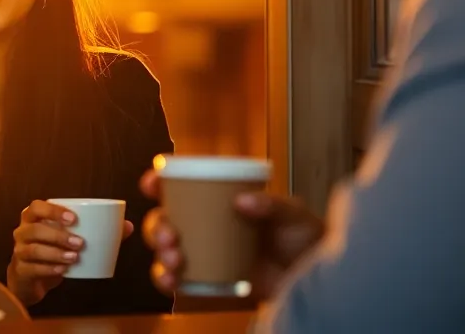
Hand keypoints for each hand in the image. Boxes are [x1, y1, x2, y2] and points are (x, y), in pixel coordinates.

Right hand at [8, 199, 133, 305]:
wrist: (29, 279)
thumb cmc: (52, 251)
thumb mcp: (69, 239)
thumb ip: (97, 231)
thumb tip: (127, 225)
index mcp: (32, 218)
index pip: (36, 207)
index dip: (53, 211)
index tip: (74, 219)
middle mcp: (22, 232)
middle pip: (34, 230)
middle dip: (58, 235)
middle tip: (80, 243)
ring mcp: (18, 252)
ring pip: (33, 250)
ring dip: (55, 253)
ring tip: (75, 257)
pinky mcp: (21, 271)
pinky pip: (32, 268)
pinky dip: (48, 269)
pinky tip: (62, 271)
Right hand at [139, 170, 323, 298]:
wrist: (311, 276)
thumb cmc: (301, 237)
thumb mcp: (292, 213)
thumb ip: (272, 204)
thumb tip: (242, 201)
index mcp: (218, 199)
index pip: (180, 185)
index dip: (159, 182)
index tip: (153, 184)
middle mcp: (203, 223)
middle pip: (163, 218)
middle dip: (157, 226)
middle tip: (170, 236)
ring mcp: (202, 252)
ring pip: (164, 249)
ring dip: (160, 253)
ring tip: (176, 260)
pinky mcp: (205, 279)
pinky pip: (175, 279)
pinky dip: (166, 279)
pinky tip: (172, 281)